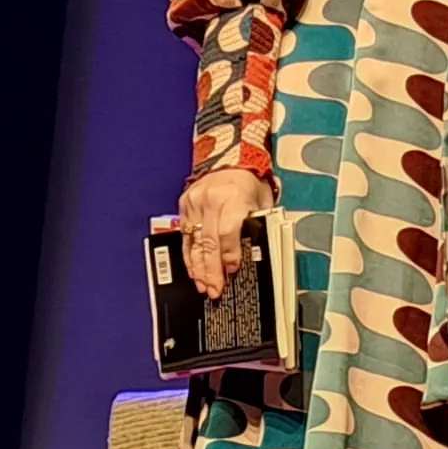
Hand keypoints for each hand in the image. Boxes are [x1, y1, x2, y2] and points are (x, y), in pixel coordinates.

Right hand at [180, 165, 265, 295]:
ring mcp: (194, 203)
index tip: (232, 271)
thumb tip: (255, 254)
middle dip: (211, 270)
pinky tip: (194, 271)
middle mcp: (210, 200)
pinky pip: (185, 236)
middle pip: (208, 242)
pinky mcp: (184, 206)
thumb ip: (257, 225)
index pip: (227, 231)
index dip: (229, 254)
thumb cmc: (250, 183)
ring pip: (194, 242)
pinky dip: (189, 256)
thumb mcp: (262, 201)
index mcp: (233, 196)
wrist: (230, 158)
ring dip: (198, 268)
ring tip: (204, 286)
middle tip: (215, 290)